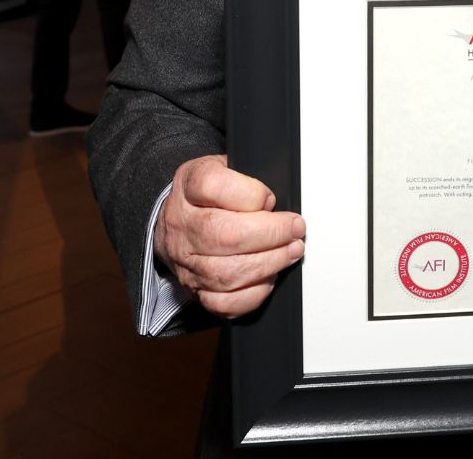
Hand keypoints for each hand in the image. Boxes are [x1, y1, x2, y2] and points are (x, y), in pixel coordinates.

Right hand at [153, 156, 304, 317]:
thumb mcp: (224, 168)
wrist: (176, 222)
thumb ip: (248, 175)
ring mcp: (185, 261)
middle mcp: (182, 225)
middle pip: (226, 235)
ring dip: (270, 263)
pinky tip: (269, 276)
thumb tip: (280, 195)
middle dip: (272, 234)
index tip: (271, 198)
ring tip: (292, 250)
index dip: (251, 194)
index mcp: (188, 187)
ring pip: (228, 273)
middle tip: (296, 230)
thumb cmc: (208, 195)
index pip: (214, 186)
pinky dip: (254, 293)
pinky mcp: (194, 289)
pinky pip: (225, 303)